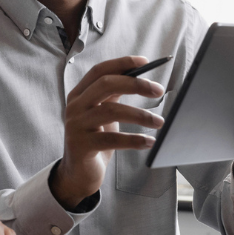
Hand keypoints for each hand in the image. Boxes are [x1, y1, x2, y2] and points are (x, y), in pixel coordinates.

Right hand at [51, 56, 166, 208]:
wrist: (78, 172)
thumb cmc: (96, 138)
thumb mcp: (103, 113)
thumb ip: (114, 95)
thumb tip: (143, 79)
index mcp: (79, 94)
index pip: (100, 71)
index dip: (122, 63)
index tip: (145, 62)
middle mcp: (74, 106)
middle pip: (105, 85)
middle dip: (135, 84)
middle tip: (158, 90)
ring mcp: (76, 126)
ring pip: (110, 111)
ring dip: (140, 115)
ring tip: (159, 122)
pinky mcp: (81, 146)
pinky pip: (112, 139)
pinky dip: (134, 140)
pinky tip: (149, 142)